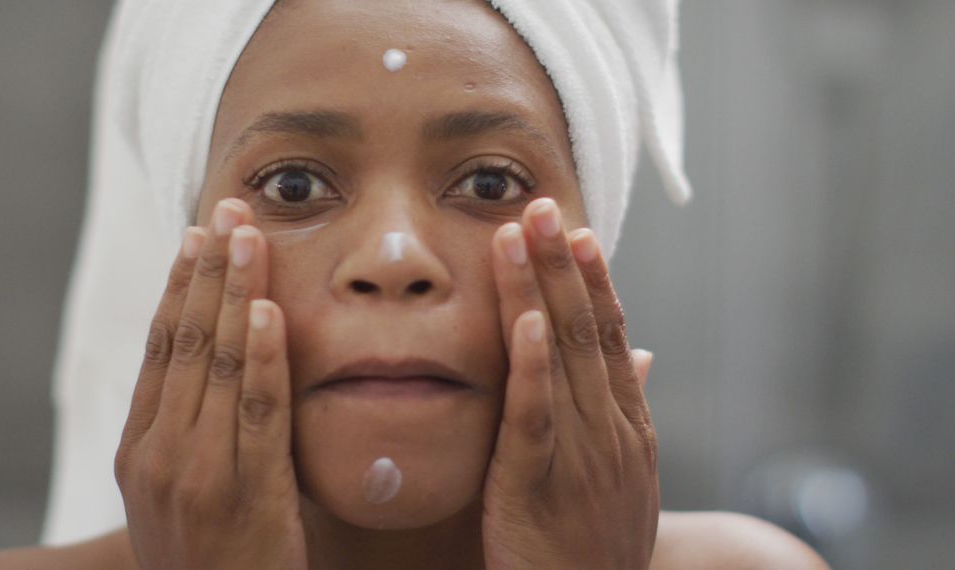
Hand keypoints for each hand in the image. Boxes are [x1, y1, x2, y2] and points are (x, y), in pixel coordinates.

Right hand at [114, 199, 307, 569]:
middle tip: (227, 210)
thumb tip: (223, 363)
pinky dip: (262, 357)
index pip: (158, 349)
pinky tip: (268, 311)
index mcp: (136, 451)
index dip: (177, 287)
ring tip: (249, 236)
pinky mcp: (245, 495)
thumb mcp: (179, 495)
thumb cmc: (209, 557)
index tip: (198, 236)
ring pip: (216, 365)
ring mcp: (196, 475)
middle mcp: (156, 455)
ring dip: (234, 294)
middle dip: (207, 271)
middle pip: (183, 343)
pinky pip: (256, 412)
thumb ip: (192, 434)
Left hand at [482, 198, 659, 568]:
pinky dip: (531, 364)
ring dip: (542, 289)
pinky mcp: (537, 483)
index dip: (593, 281)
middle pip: (585, 330)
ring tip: (523, 231)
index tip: (576, 232)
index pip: (608, 338)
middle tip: (541, 202)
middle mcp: (611, 429)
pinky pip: (535, 415)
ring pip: (560, 356)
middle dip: (564, 263)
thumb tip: (640, 354)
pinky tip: (523, 320)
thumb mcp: (624, 476)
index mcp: (627, 426)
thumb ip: (626, 410)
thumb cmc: (597, 543)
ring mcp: (581, 454)